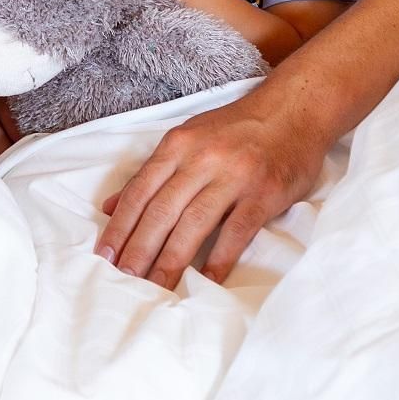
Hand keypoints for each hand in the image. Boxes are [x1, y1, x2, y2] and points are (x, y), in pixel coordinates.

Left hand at [97, 84, 330, 287]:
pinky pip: (237, 231)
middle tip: (123, 279)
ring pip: (194, 223)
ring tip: (155, 289)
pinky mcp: (264, 194)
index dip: (120, 226)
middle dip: (139, 249)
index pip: (140, 191)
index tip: (104, 256)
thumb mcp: (188, 139)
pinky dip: (220, 258)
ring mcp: (234, 176)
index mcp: (178, 145)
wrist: (294, 110)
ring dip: (171, 260)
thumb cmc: (236, 129)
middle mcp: (202, 159)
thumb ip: (151, 174)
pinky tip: (205, 280)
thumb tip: (110, 207)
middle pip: (162, 210)